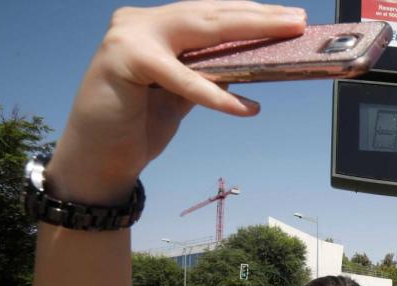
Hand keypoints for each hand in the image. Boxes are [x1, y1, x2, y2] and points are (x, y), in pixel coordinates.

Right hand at [49, 1, 306, 203]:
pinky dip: (215, 94)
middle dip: (259, 17)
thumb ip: (208, 72)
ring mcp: (129, 36)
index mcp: (154, 25)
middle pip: (211, 15)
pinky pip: (183, 78)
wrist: (98, 161)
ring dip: (249, 33)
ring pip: (201, 31)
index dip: (252, 13)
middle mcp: (140, 22)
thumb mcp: (182, 94)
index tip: (291, 16)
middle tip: (299, 20)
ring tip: (285, 37)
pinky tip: (246, 107)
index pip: (210, 13)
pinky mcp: (124, 60)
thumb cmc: (139, 126)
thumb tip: (252, 63)